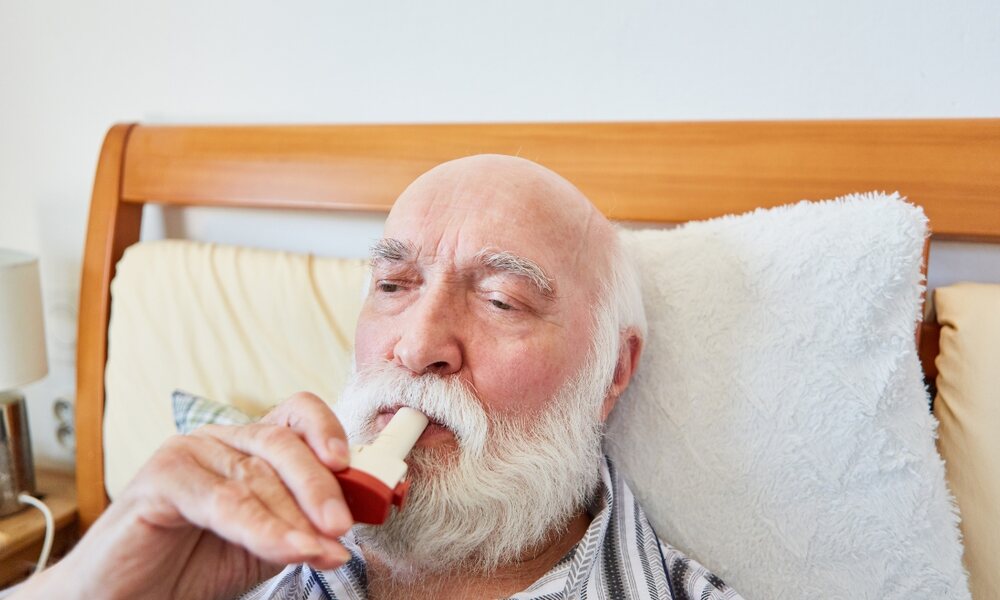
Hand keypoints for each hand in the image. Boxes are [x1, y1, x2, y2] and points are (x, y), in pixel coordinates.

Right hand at [17, 392, 353, 599]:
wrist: (131, 596)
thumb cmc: (197, 564)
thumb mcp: (268, 539)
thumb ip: (303, 522)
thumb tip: (353, 516)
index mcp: (249, 444)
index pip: (297, 414)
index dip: (328, 429)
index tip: (355, 464)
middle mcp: (221, 439)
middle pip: (282, 444)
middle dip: (320, 487)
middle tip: (343, 526)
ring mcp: (188, 453)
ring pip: (255, 476)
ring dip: (296, 519)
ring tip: (322, 552)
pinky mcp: (160, 479)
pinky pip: (223, 502)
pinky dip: (263, 529)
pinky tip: (291, 549)